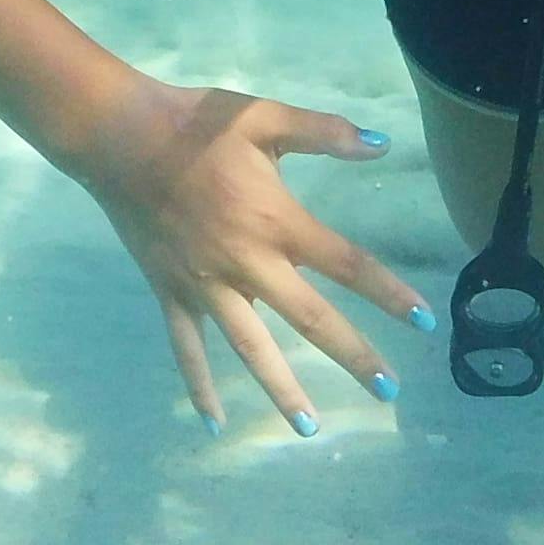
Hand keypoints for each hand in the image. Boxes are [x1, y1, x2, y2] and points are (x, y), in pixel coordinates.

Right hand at [61, 82, 428, 430]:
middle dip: (352, 355)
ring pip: (250, 348)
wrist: (120, 136)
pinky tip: (214, 423)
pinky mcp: (170, 293)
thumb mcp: (265, 116)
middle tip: (388, 392)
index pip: (346, 264)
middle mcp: (245, 263)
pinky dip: (199, 387)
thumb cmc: (196, 123)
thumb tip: (382, 144)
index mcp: (275, 221)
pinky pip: (187, 349)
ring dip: (282, 389)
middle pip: (309, 319)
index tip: (424, 320)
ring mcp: (205, 285)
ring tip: (311, 428)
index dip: (387, 292)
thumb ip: (325, 131)